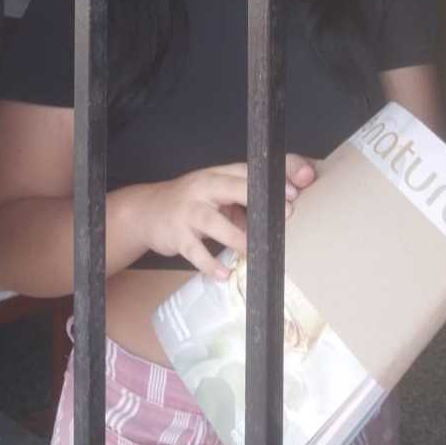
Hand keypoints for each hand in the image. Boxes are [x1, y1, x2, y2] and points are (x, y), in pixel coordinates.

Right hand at [139, 154, 316, 277]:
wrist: (145, 211)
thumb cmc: (191, 204)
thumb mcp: (218, 197)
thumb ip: (247, 205)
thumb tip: (281, 218)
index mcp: (219, 175)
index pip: (250, 169)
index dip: (275, 175)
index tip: (300, 184)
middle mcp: (204, 187)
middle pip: (233, 185)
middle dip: (260, 197)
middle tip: (287, 211)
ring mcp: (188, 210)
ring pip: (212, 220)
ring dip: (236, 237)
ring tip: (255, 250)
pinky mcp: (176, 234)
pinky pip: (194, 250)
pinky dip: (209, 264)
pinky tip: (223, 275)